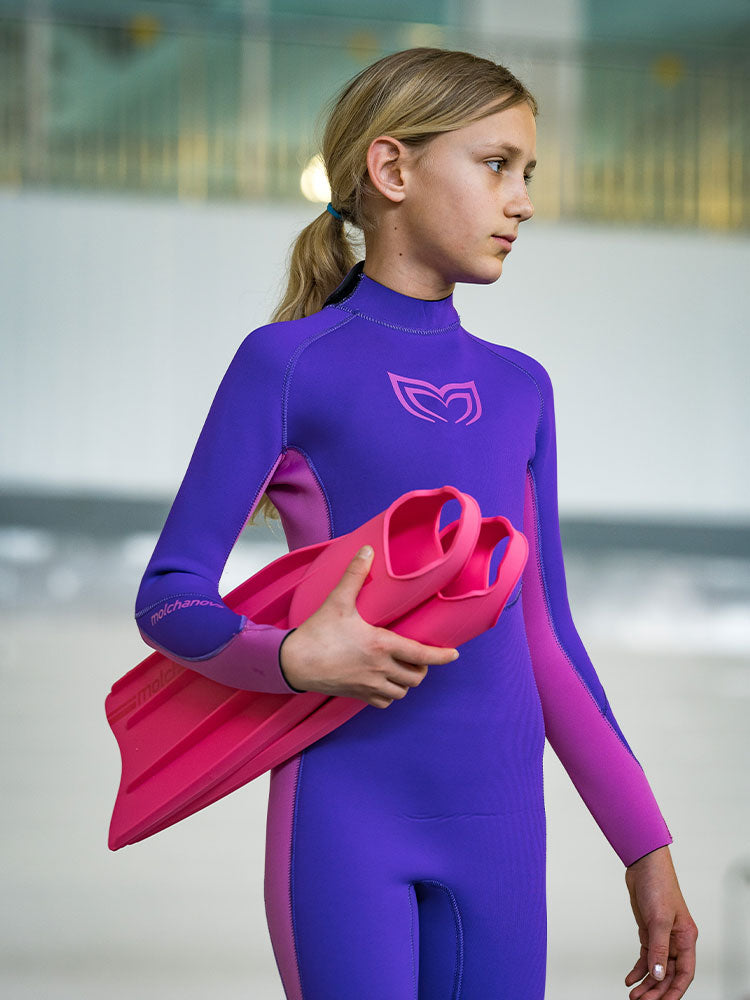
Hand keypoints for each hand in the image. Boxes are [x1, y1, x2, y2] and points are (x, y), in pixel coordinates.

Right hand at [279, 544, 459, 706]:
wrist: (293, 662)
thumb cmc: (317, 633)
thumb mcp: (338, 600)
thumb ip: (355, 575)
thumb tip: (367, 550)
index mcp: (381, 645)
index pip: (422, 655)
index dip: (442, 656)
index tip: (454, 654)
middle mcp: (380, 669)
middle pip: (416, 677)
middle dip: (422, 667)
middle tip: (418, 656)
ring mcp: (368, 685)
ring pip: (401, 692)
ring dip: (406, 682)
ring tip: (402, 668)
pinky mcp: (357, 695)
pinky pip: (383, 702)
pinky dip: (389, 694)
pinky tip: (384, 682)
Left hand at [624, 845, 697, 999]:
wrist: (643, 865)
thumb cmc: (658, 885)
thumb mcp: (659, 919)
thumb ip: (658, 948)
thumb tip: (657, 974)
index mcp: (686, 938)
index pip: (684, 973)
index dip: (675, 991)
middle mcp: (676, 940)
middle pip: (668, 974)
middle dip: (656, 990)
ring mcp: (662, 937)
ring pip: (656, 967)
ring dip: (646, 982)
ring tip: (634, 995)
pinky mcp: (649, 932)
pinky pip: (645, 956)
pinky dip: (638, 969)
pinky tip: (630, 978)